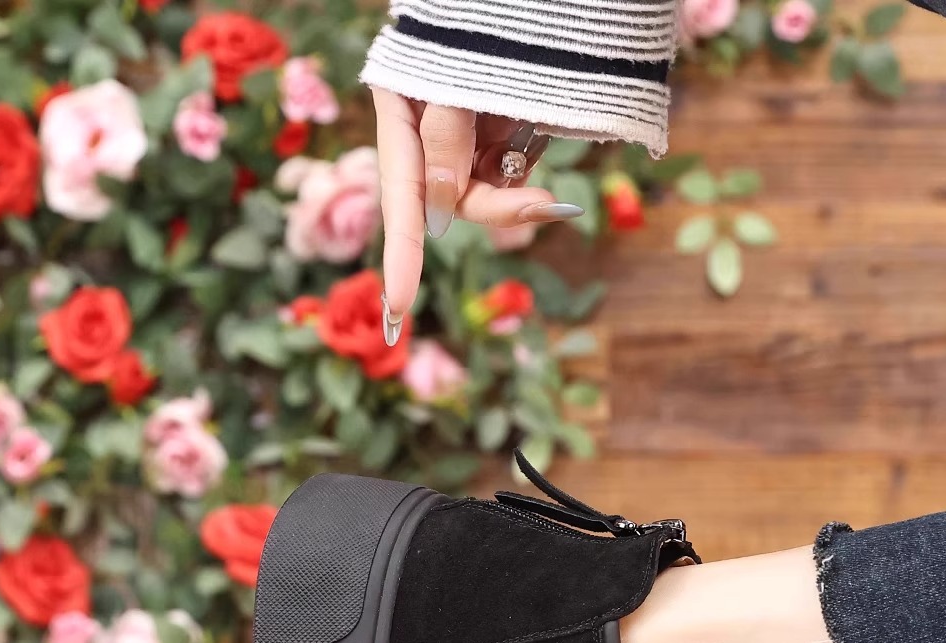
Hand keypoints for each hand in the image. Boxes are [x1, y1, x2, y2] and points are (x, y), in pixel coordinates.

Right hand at [371, 88, 584, 342]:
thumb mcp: (452, 77)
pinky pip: (510, 168)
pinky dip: (526, 163)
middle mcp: (428, 134)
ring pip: (486, 189)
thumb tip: (444, 199)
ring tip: (534, 136)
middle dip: (498, 207)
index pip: (400, 202)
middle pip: (452, 202)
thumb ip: (447, 138)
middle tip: (547, 203)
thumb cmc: (476, 20)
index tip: (399, 310)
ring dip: (516, 183)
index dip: (401, 258)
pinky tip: (534, 134)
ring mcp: (464, 134)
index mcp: (400, 117)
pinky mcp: (497, 131)